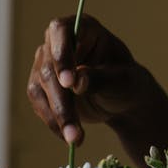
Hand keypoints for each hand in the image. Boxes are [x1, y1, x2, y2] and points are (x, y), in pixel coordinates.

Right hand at [26, 15, 156, 144]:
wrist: (124, 101)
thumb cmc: (128, 83)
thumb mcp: (123, 81)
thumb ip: (101, 79)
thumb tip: (77, 80)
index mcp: (84, 28)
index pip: (61, 31)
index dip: (61, 54)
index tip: (69, 82)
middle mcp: (59, 43)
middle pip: (49, 66)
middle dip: (61, 100)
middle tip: (74, 126)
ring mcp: (48, 65)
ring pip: (40, 88)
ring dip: (57, 116)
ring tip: (76, 139)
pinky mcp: (43, 87)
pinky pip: (40, 104)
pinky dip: (53, 122)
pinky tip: (69, 136)